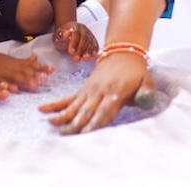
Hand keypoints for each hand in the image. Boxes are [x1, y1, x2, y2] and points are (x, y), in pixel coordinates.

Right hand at [0, 51, 52, 91]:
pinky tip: (13, 90)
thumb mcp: (8, 58)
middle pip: (24, 70)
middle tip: (46, 79)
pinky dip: (7, 85)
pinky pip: (0, 81)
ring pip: (13, 75)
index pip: (29, 64)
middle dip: (35, 75)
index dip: (41, 67)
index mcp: (13, 62)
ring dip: (24, 80)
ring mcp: (0, 70)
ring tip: (34, 85)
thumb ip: (22, 60)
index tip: (52, 70)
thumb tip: (36, 58)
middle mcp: (8, 65)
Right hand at [38, 51, 154, 133]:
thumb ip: (147, 92)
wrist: (122, 53)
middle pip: (86, 111)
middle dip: (77, 125)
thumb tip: (146, 101)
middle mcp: (99, 92)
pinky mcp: (83, 90)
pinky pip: (67, 99)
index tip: (87, 133)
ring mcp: (89, 91)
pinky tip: (43, 110)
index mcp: (115, 92)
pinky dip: (55, 105)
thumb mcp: (147, 81)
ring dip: (63, 116)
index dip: (95, 122)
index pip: (104, 111)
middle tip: (65, 137)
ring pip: (74, 106)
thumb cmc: (136, 72)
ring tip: (52, 125)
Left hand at [52, 21, 98, 60]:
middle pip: (84, 39)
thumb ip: (61, 35)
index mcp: (75, 26)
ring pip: (90, 42)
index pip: (75, 34)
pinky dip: (95, 50)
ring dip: (88, 51)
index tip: (71, 52)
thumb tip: (66, 33)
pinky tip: (93, 55)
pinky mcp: (93, 40)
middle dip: (81, 50)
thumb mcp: (58, 35)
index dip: (74, 43)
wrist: (68, 32)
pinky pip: (95, 44)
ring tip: (85, 58)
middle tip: (76, 59)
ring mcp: (90, 34)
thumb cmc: (62, 35)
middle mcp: (84, 29)